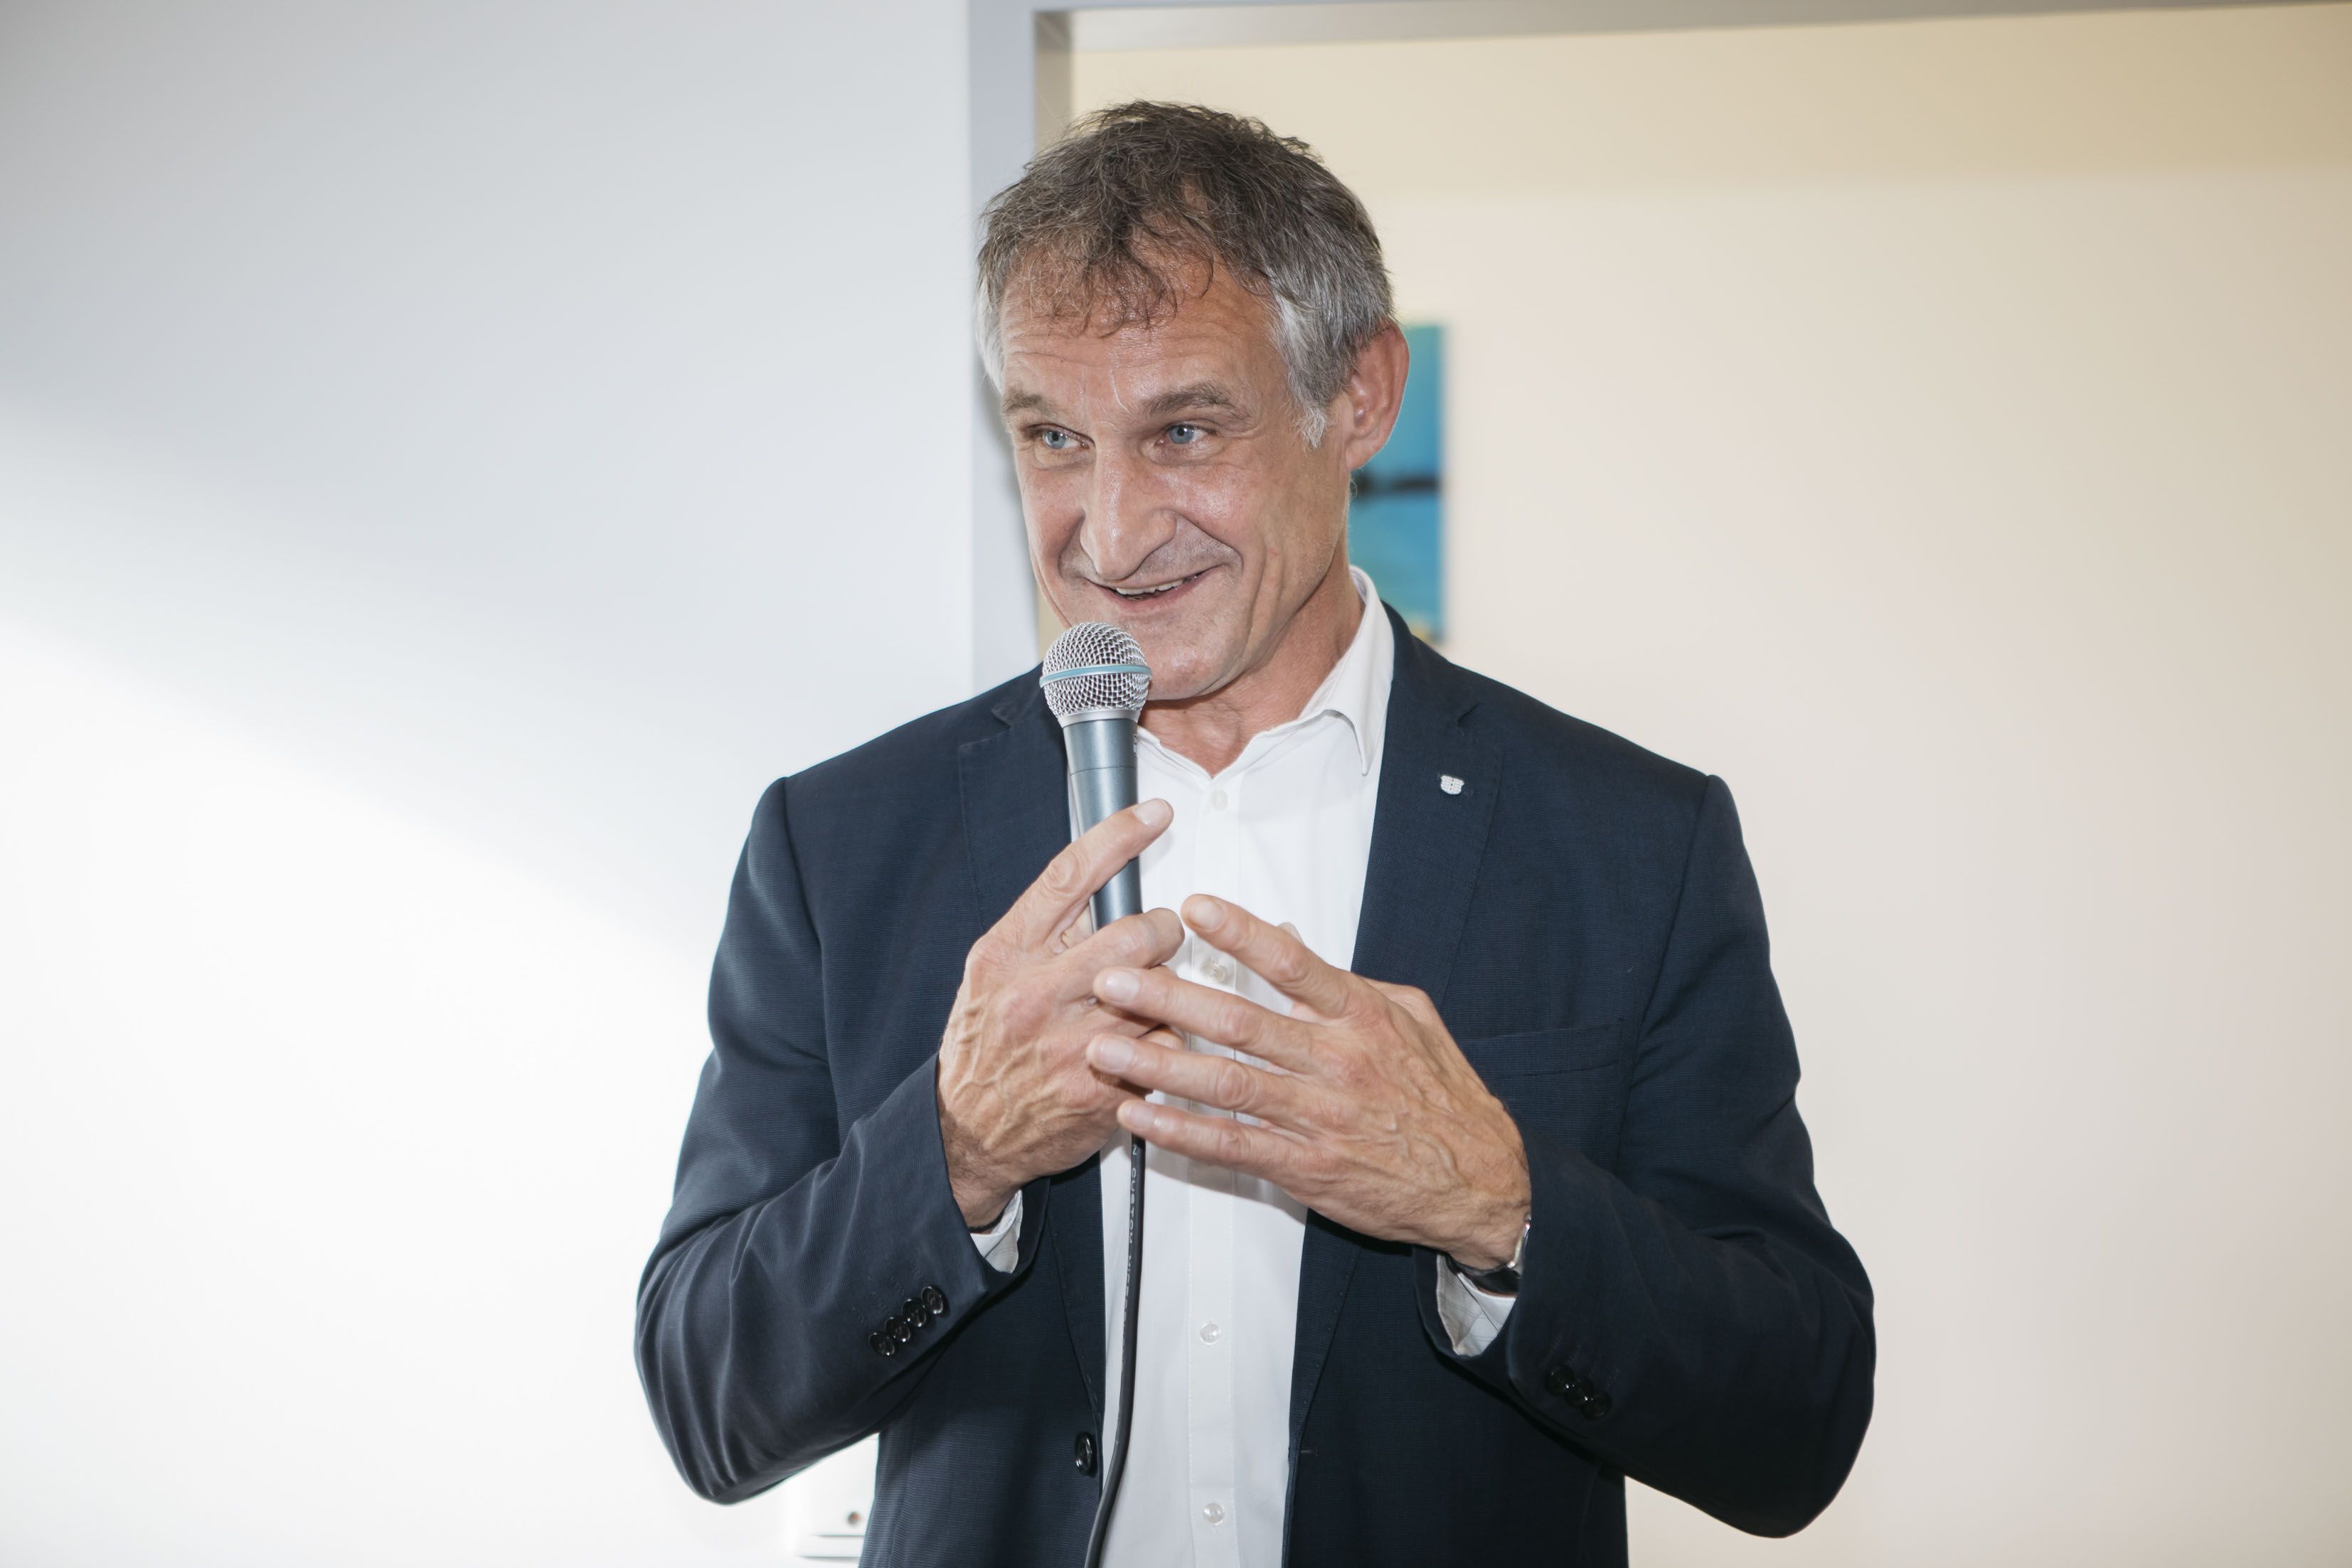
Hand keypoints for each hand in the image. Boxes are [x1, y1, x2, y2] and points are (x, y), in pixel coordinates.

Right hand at [936, 800, 1184, 1227]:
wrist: (965, 1132)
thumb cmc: (984, 1044)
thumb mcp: (993, 972)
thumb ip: (1043, 929)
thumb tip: (1106, 881)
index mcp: (1007, 954)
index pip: (1069, 876)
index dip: (1119, 836)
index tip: (1154, 814)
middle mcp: (1037, 994)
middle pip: (1136, 933)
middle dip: (1162, 930)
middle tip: (1157, 939)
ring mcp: (1072, 1046)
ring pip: (1161, 992)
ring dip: (1167, 991)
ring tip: (1146, 999)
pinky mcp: (1102, 1090)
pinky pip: (1167, 1048)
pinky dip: (1166, 1042)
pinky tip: (1144, 1046)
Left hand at [1085, 894, 1530, 1267]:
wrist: (1480, 1181)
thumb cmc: (1442, 1096)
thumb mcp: (1410, 1017)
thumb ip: (1344, 980)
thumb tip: (1288, 937)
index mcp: (1361, 1016)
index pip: (1291, 963)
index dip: (1239, 933)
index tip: (1192, 907)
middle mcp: (1336, 1061)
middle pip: (1240, 1022)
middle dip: (1168, 998)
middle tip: (1114, 979)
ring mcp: (1318, 1116)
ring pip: (1225, 1084)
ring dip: (1159, 1064)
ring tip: (1106, 1045)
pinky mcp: (1305, 1166)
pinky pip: (1232, 1145)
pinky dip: (1181, 1132)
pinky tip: (1141, 1116)